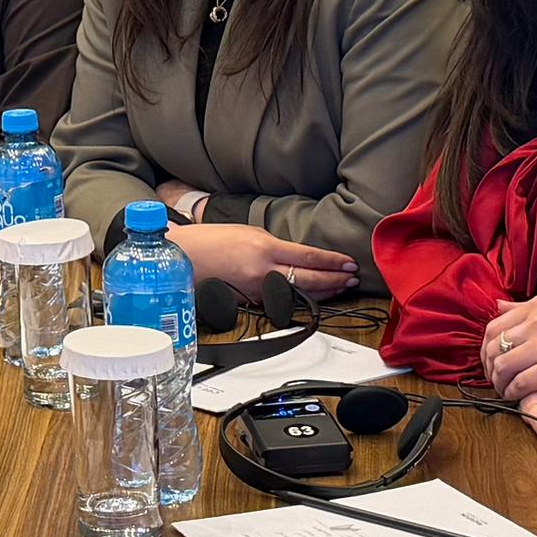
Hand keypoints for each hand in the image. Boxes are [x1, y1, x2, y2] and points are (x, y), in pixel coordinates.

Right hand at [171, 219, 359, 297]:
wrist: (184, 259)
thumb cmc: (210, 242)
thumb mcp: (248, 233)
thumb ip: (274, 246)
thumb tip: (295, 256)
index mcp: (264, 248)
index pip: (308, 257)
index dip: (332, 262)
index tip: (349, 263)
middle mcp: (263, 272)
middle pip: (309, 280)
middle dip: (335, 280)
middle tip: (352, 278)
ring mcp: (257, 291)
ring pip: (299, 294)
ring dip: (323, 292)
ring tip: (340, 287)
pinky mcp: (250, 303)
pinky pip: (281, 301)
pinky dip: (299, 298)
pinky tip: (313, 296)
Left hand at [479, 293, 536, 402]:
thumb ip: (535, 309)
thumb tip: (499, 306)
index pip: (495, 325)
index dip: (487, 348)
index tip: (492, 361)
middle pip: (493, 346)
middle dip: (489, 367)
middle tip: (496, 381)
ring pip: (502, 366)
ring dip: (500, 383)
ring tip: (508, 392)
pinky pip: (520, 384)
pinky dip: (514, 395)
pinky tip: (520, 399)